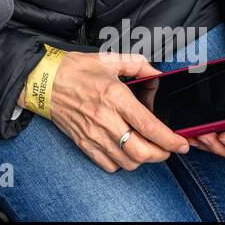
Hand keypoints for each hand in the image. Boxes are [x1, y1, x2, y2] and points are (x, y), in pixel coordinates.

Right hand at [30, 50, 190, 172]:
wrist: (42, 81)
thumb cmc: (75, 69)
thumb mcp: (109, 59)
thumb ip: (138, 65)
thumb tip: (158, 73)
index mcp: (114, 96)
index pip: (149, 126)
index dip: (171, 140)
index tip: (181, 143)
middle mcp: (105, 119)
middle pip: (142, 152)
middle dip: (161, 154)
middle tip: (166, 148)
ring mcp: (93, 134)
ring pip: (127, 162)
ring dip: (141, 158)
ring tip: (144, 147)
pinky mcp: (83, 143)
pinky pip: (109, 165)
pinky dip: (121, 162)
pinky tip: (123, 149)